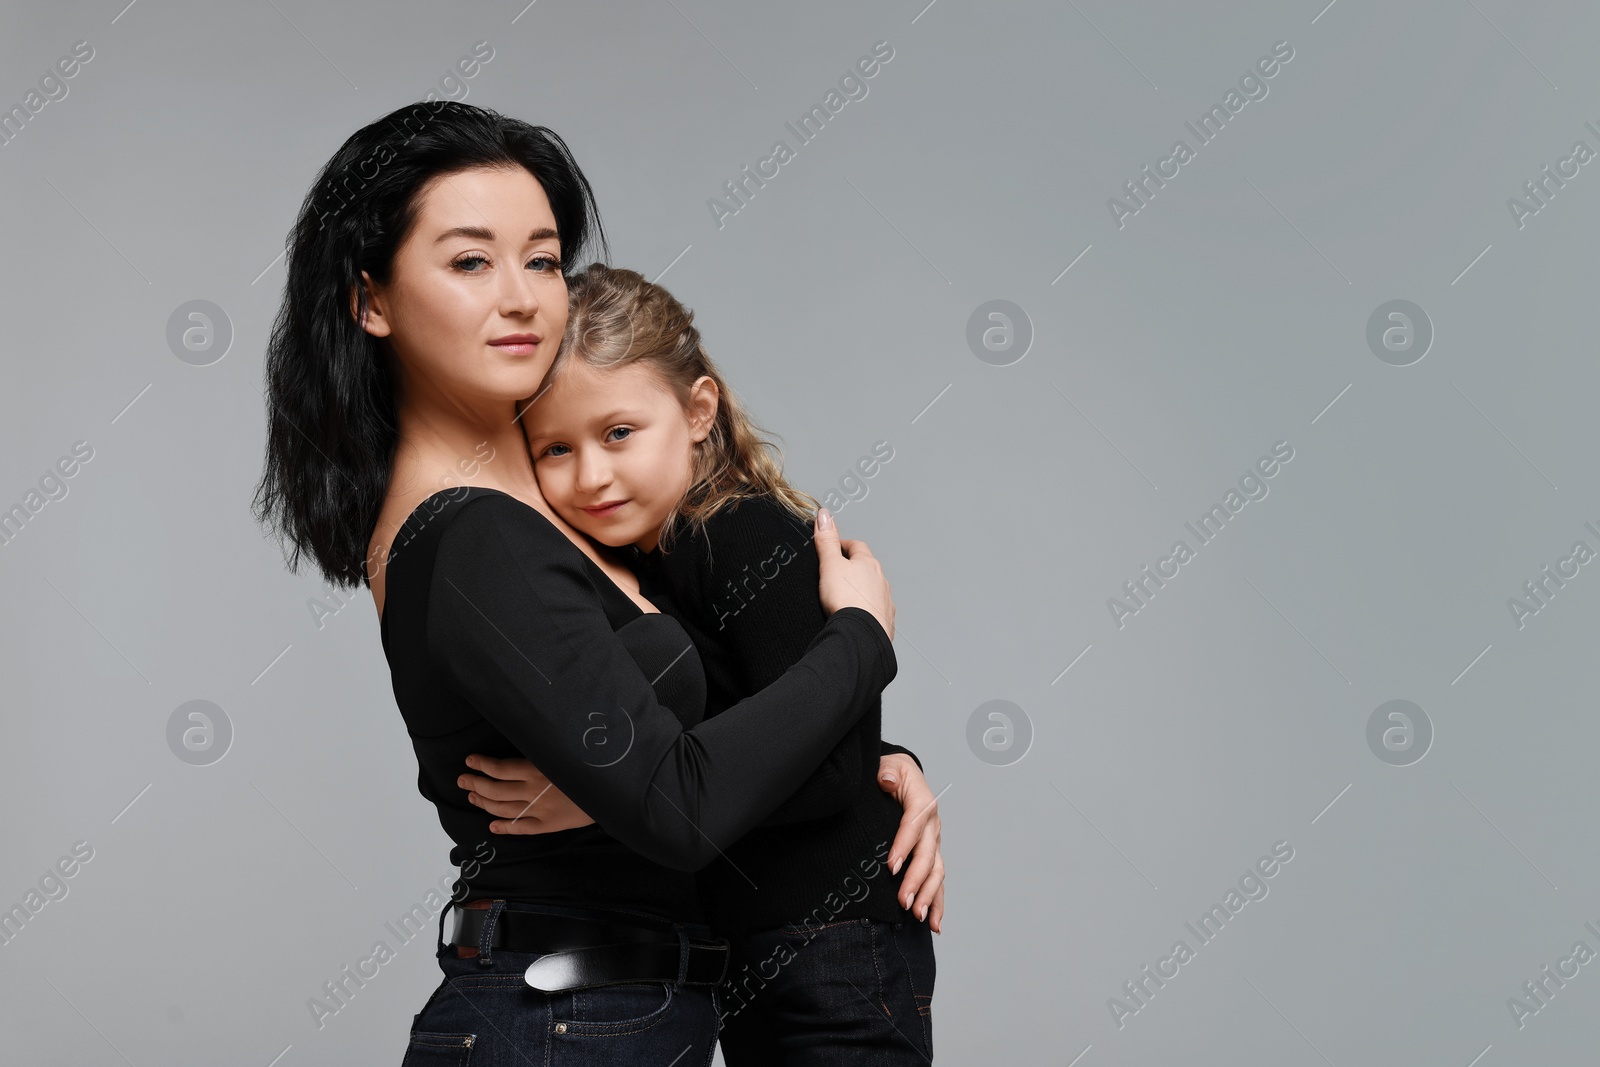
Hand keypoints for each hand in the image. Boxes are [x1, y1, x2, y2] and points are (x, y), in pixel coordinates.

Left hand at [457, 753, 595, 833]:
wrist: (612, 792)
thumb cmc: (588, 767)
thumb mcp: (563, 753)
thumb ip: (541, 753)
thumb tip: (519, 748)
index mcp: (536, 770)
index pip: (499, 768)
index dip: (481, 765)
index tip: (469, 761)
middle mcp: (533, 791)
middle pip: (495, 789)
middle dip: (475, 784)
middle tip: (462, 780)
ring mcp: (539, 810)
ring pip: (503, 809)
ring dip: (484, 803)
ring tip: (473, 797)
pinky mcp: (548, 825)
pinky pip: (520, 828)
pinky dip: (504, 828)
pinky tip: (493, 826)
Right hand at [813, 507, 893, 639]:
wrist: (860, 633)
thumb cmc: (846, 600)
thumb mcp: (829, 565)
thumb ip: (826, 540)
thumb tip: (824, 516)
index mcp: (868, 563)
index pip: (856, 545)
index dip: (842, 545)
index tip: (832, 550)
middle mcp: (881, 580)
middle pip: (866, 567)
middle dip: (853, 567)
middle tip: (836, 572)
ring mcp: (885, 600)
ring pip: (873, 588)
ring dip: (861, 588)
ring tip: (845, 595)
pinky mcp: (885, 620)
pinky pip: (875, 609)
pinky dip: (866, 608)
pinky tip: (856, 614)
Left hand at [878, 752, 943, 931]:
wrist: (902, 775)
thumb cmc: (891, 771)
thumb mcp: (888, 765)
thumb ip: (886, 772)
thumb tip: (887, 780)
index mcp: (923, 802)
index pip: (914, 825)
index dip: (904, 846)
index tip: (891, 866)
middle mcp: (933, 825)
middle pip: (927, 855)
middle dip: (916, 880)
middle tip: (903, 901)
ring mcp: (934, 842)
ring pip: (936, 872)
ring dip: (928, 896)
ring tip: (917, 915)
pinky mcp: (932, 855)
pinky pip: (937, 881)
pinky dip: (937, 903)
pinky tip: (933, 923)